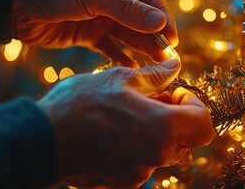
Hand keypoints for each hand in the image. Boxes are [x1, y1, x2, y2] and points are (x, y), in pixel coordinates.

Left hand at [12, 0, 176, 67]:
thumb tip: (160, 22)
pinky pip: (111, 46)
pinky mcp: (89, 33)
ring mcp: (100, 15)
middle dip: (154, 36)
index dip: (161, 16)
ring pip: (128, 33)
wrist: (15, 7)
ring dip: (142, 48)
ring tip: (158, 64)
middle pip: (140, 17)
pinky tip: (132, 67)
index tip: (172, 37)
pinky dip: (121, 56)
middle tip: (168, 56)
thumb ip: (128, 10)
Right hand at [37, 59, 213, 187]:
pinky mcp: (119, 182)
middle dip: (175, 117)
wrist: (40, 139)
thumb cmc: (81, 104)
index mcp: (163, 127)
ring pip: (161, 151)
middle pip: (185, 139)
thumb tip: (174, 67)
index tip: (174, 94)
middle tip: (151, 100)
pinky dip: (136, 147)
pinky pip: (139, 163)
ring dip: (155, 132)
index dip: (194, 106)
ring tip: (127, 113)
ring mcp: (137, 173)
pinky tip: (113, 132)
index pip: (204, 124)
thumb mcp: (120, 78)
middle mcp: (155, 155)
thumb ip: (154, 76)